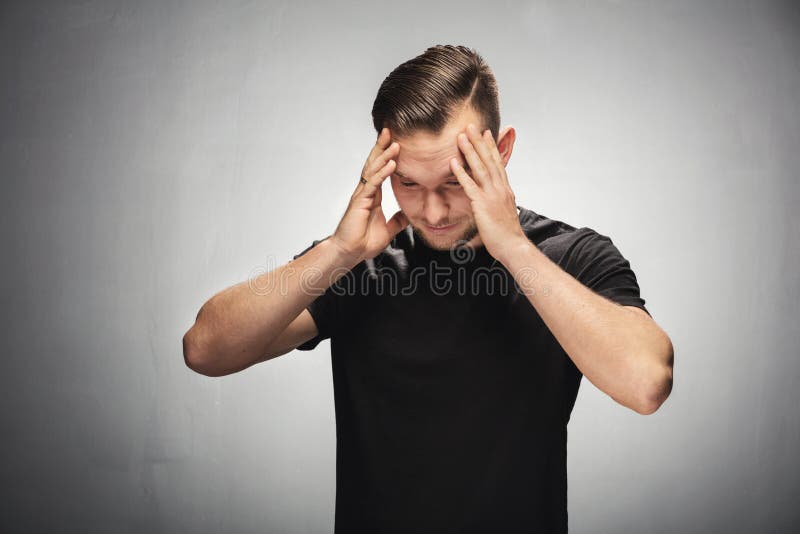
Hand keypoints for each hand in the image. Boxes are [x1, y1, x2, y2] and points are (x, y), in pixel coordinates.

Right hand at [331, 127, 408, 264]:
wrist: (350, 253)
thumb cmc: (363, 242)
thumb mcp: (389, 229)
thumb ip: (398, 220)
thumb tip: (410, 215)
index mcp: (372, 195)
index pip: (380, 170)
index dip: (387, 156)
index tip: (396, 142)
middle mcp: (366, 191)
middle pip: (374, 163)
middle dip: (382, 147)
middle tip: (391, 130)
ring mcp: (362, 195)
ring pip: (373, 169)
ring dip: (385, 155)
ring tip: (395, 142)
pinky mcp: (360, 201)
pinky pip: (373, 183)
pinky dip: (383, 172)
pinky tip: (392, 163)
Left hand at [449, 123, 527, 263]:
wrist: (513, 246)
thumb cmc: (507, 234)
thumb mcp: (504, 213)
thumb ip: (498, 202)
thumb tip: (495, 199)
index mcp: (505, 189)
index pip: (497, 163)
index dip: (491, 147)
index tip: (486, 133)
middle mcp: (500, 188)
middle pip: (489, 160)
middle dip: (479, 142)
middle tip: (470, 126)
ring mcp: (492, 195)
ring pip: (480, 168)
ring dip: (470, 151)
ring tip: (461, 136)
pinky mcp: (483, 205)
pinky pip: (470, 185)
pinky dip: (461, 173)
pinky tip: (453, 162)